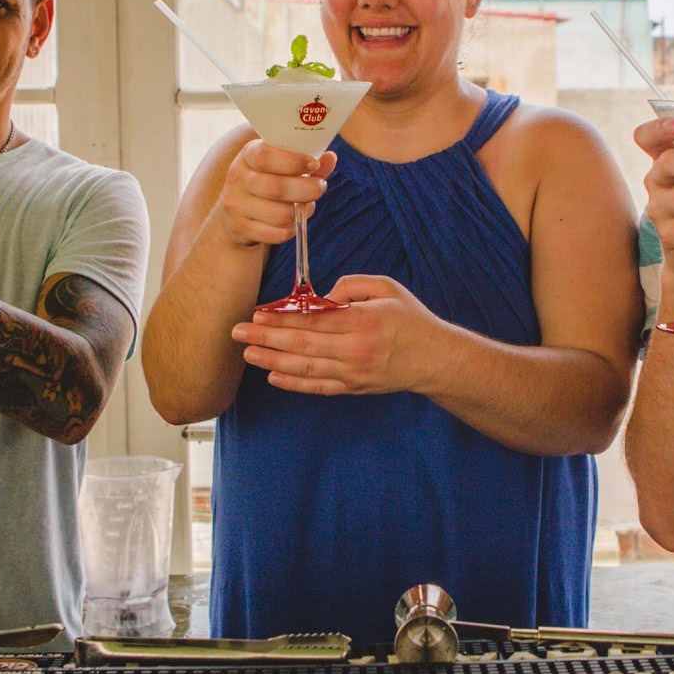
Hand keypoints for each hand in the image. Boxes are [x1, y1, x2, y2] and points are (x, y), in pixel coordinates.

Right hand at [212, 139, 336, 250]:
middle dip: (307, 189)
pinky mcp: (241, 228)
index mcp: (248, 155)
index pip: (266, 156)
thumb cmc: (267, 179)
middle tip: (320, 187)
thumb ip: (306, 161)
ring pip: (279, 214)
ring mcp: (236, 205)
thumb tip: (330, 158)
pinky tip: (293, 222)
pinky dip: (291, 229)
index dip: (294, 161)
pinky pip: (276, 234)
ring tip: (307, 205)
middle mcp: (238, 178)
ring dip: (301, 212)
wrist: (235, 210)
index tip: (314, 164)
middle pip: (276, 188)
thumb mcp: (281, 164)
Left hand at [228, 274, 439, 395]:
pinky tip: (273, 377)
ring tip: (248, 354)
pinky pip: (317, 388)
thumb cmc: (411, 320)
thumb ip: (353, 285)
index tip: (258, 314)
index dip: (281, 319)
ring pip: (304, 369)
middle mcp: (355, 351)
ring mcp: (353, 373)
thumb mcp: (387, 289)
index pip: (313, 322)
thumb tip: (322, 296)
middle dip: (265, 339)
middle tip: (238, 333)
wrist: (435, 360)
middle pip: (301, 346)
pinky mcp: (353, 388)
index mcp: (363, 322)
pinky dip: (293, 384)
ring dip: (271, 362)